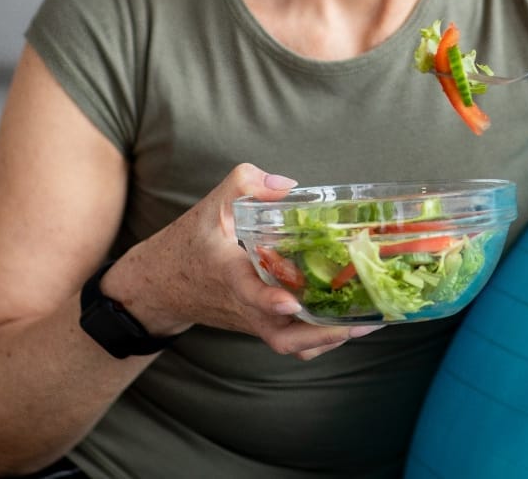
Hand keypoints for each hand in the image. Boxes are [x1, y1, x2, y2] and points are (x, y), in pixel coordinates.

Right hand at [103, 163, 380, 360]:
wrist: (161, 285)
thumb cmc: (189, 243)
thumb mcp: (210, 205)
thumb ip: (245, 184)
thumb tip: (288, 185)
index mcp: (227, 273)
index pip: (247, 292)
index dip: (267, 301)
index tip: (290, 303)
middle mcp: (242, 304)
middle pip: (279, 334)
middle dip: (320, 333)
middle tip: (359, 321)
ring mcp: (251, 320)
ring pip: (288, 344)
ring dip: (327, 340)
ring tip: (366, 323)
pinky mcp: (258, 326)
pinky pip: (289, 343)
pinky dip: (317, 341)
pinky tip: (346, 324)